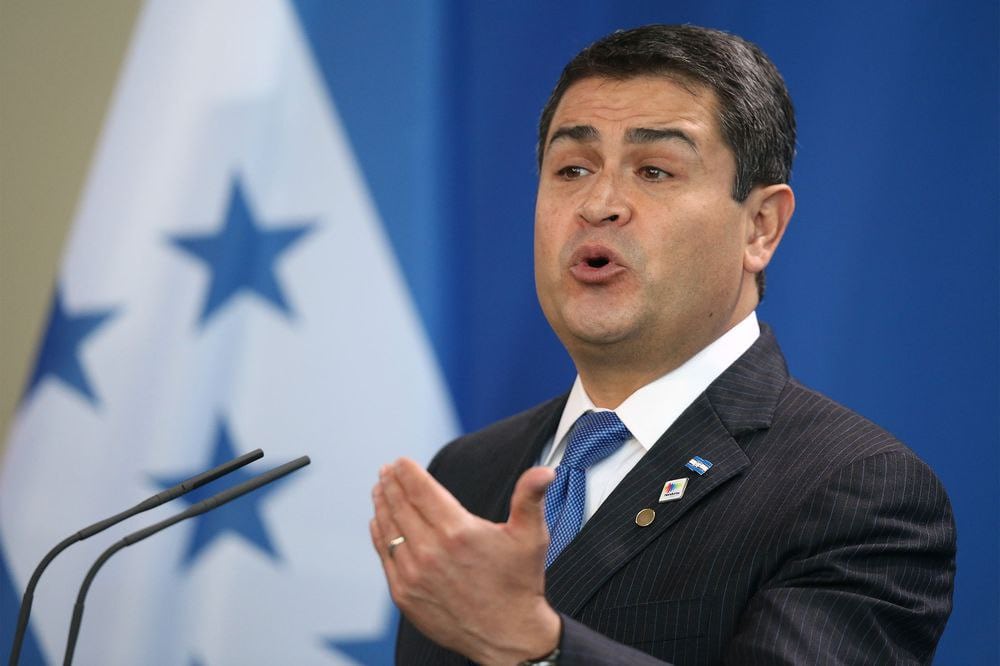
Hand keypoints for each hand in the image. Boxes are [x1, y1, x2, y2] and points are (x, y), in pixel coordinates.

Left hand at [371, 458, 560, 664]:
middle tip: (386, 470)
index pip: (422, 490)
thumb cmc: (520, 583)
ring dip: (382, 505)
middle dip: (392, 484)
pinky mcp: (405, 594)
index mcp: (458, 531)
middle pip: (401, 506)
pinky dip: (379, 534)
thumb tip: (545, 470)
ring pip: (389, 529)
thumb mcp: (531, 536)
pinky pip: (385, 555)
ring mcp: (414, 574)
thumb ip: (531, 497)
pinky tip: (379, 522)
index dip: (408, 472)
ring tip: (380, 489)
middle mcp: (431, 551)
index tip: (401, 461)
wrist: (508, 636)